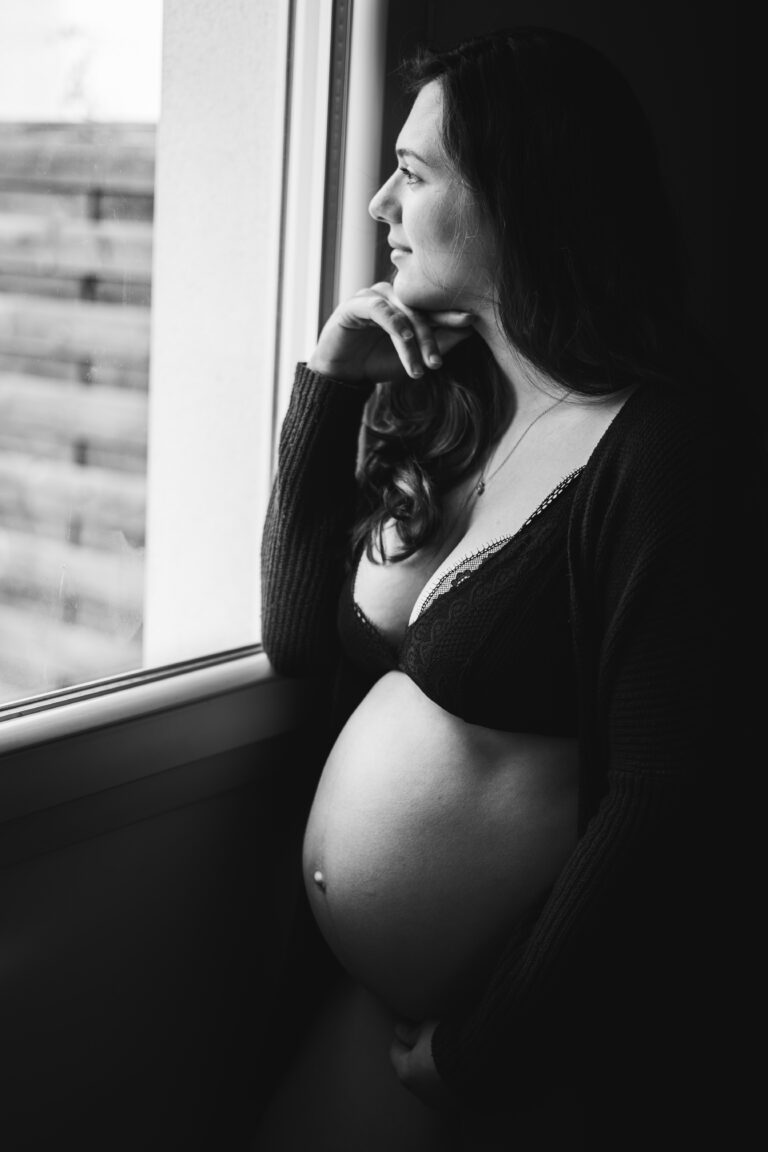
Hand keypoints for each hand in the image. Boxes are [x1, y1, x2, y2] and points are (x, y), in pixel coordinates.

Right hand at [307, 281, 473, 383]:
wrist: (342, 374)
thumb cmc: (378, 363)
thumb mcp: (413, 358)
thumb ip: (438, 343)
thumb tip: (468, 330)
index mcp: (408, 305)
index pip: (433, 307)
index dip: (452, 313)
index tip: (472, 321)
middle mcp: (393, 296)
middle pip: (420, 308)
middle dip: (433, 336)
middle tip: (439, 361)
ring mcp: (374, 297)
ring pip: (403, 312)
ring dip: (414, 341)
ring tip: (423, 366)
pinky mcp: (355, 304)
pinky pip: (379, 308)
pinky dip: (393, 322)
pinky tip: (404, 338)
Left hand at [389, 1017, 453, 1109]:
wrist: (478, 1062)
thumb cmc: (447, 1043)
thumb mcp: (427, 1029)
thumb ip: (410, 1032)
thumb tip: (399, 1030)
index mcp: (406, 1073)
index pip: (395, 1052)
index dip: (401, 1037)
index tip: (407, 1028)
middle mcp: (418, 1091)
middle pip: (410, 1069)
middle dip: (414, 1055)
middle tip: (423, 1039)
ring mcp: (436, 1100)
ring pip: (426, 1082)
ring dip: (429, 1069)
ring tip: (441, 1052)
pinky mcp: (454, 1103)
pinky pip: (443, 1089)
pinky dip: (444, 1078)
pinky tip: (453, 1066)